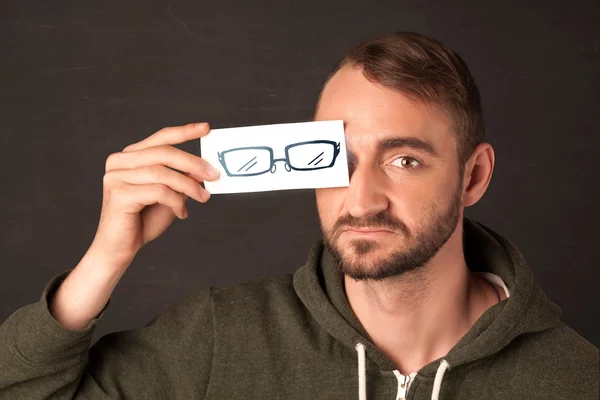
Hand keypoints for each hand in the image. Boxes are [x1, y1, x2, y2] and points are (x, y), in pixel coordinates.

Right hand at [88, 122, 218, 272]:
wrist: (119, 249)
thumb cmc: (143, 221)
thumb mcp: (169, 195)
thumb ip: (181, 180)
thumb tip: (204, 169)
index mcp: (130, 157)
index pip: (160, 138)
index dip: (184, 132)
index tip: (206, 128)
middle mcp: (119, 162)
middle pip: (163, 153)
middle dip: (193, 163)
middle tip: (214, 174)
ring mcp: (116, 177)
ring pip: (162, 173)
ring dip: (188, 186)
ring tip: (203, 198)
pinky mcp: (119, 194)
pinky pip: (158, 191)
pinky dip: (176, 202)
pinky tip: (183, 214)